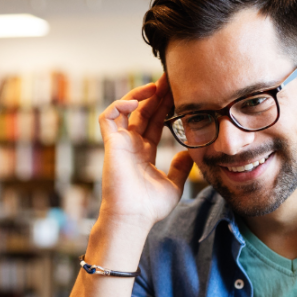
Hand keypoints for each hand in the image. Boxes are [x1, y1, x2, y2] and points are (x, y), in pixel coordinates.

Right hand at [98, 74, 194, 232]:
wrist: (133, 217)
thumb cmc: (149, 207)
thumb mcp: (173, 185)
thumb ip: (179, 168)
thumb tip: (187, 154)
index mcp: (144, 152)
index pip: (154, 122)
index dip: (164, 107)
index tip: (178, 93)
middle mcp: (131, 145)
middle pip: (142, 111)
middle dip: (156, 94)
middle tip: (170, 78)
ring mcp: (120, 144)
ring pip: (125, 109)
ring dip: (138, 94)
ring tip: (155, 85)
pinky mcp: (110, 144)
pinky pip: (108, 117)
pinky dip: (119, 105)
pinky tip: (135, 102)